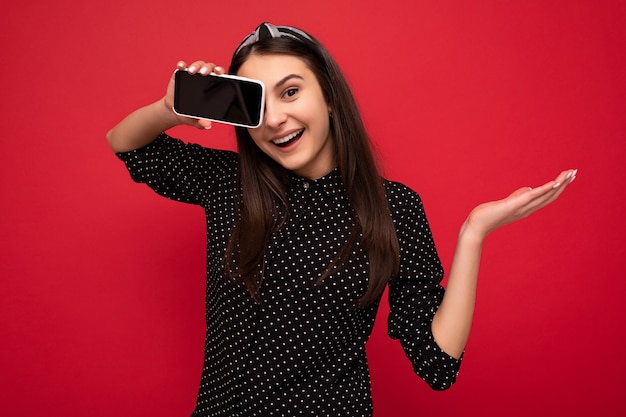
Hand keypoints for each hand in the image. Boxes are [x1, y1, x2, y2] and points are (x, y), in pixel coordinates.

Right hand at [163, 60, 225, 129]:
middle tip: (204, 73)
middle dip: (208, 68)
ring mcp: (192, 74)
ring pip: (198, 65)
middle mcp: (204, 77)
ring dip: (196, 66)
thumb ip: (202, 122)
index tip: (219, 72)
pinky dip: (182, 65)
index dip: (221, 72)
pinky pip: (182, 66)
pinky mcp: (181, 73)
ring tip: (191, 72)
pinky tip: (181, 66)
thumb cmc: (190, 114)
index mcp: (213, 86)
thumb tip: (207, 126)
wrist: (175, 111)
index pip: (219, 76)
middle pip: (209, 68)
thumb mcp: (196, 120)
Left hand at [462, 169, 576, 240]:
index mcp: (526, 208)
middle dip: (564, 184)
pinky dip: (545, 189)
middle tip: (575, 173)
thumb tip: (530, 188)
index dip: (558, 188)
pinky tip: (555, 183)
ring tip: (570, 174)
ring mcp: (522, 207)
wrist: (476, 227)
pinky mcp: (515, 205)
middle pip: (551, 196)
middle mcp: (527, 209)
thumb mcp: (506, 203)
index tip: (568, 177)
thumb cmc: (488, 215)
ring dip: (559, 184)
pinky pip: (533, 196)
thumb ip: (519, 196)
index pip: (547, 197)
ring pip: (546, 195)